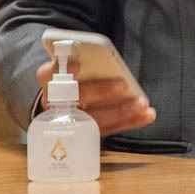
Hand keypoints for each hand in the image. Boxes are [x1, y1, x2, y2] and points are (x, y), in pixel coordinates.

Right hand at [36, 60, 156, 135]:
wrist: (62, 102)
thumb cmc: (73, 76)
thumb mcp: (73, 63)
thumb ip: (84, 58)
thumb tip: (106, 58)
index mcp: (48, 78)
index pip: (49, 73)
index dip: (62, 69)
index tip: (77, 65)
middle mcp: (54, 102)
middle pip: (78, 97)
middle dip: (102, 91)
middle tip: (124, 85)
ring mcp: (70, 122)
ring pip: (95, 118)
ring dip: (121, 111)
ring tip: (142, 104)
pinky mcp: (86, 135)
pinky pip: (109, 129)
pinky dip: (129, 122)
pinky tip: (146, 115)